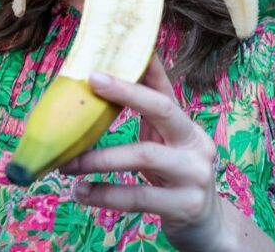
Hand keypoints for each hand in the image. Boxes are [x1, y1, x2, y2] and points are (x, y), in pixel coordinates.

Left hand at [58, 56, 246, 251]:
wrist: (207, 227)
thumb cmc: (175, 180)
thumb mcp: (165, 148)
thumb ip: (144, 123)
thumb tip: (100, 93)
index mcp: (186, 127)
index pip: (164, 88)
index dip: (145, 66)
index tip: (117, 47)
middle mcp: (196, 143)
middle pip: (161, 108)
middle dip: (126, 92)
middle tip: (90, 82)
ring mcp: (195, 174)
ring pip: (143, 156)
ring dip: (99, 158)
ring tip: (66, 164)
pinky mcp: (186, 204)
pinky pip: (138, 196)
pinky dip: (105, 194)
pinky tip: (81, 193)